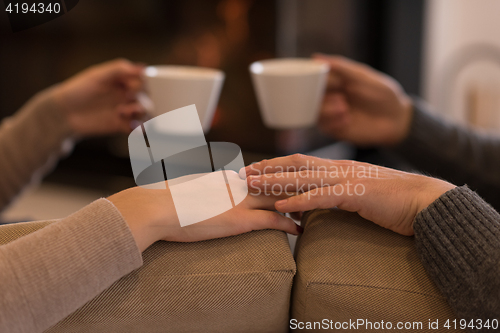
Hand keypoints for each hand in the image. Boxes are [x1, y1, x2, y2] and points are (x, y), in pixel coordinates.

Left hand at [52, 59, 145, 135]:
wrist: (63, 114)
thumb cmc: (78, 90)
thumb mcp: (97, 75)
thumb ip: (119, 69)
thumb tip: (143, 68)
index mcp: (123, 81)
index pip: (143, 81)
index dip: (142, 84)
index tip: (131, 87)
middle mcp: (126, 95)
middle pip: (147, 98)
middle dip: (142, 99)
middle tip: (127, 99)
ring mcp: (125, 111)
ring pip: (145, 114)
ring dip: (141, 114)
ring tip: (124, 113)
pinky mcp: (122, 125)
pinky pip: (138, 128)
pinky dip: (140, 128)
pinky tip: (133, 127)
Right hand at [108, 171, 300, 251]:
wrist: (155, 208)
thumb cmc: (163, 201)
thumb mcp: (186, 189)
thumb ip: (199, 189)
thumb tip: (195, 191)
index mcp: (225, 178)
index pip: (259, 176)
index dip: (278, 179)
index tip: (290, 181)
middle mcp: (237, 185)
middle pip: (275, 183)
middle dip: (296, 187)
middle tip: (313, 192)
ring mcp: (239, 202)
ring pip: (280, 199)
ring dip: (299, 204)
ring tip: (314, 209)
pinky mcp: (239, 220)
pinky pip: (272, 221)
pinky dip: (289, 224)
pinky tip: (301, 230)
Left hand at [243, 154, 455, 235]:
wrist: (424, 201)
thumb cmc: (393, 200)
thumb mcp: (360, 193)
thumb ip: (338, 193)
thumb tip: (317, 202)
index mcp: (339, 167)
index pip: (301, 162)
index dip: (276, 164)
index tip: (255, 168)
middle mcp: (339, 169)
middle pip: (295, 166)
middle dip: (267, 169)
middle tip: (242, 174)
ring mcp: (347, 179)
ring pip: (303, 178)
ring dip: (275, 182)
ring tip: (252, 186)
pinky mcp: (356, 194)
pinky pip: (322, 197)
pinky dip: (299, 201)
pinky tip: (280, 206)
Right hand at [313, 54, 412, 145]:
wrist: (396, 119)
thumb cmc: (382, 94)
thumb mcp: (362, 76)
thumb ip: (341, 67)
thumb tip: (316, 58)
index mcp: (334, 81)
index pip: (313, 78)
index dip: (310, 79)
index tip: (313, 80)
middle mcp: (330, 97)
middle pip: (311, 96)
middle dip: (320, 97)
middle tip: (339, 97)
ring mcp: (331, 114)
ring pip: (315, 112)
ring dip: (327, 110)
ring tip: (344, 108)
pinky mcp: (335, 130)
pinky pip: (324, 127)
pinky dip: (333, 123)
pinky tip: (347, 120)